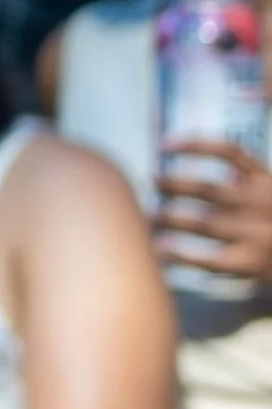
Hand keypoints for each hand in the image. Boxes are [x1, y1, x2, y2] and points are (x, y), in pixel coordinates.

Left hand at [156, 141, 271, 286]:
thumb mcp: (267, 195)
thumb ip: (243, 182)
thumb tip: (184, 173)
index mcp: (267, 180)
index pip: (229, 152)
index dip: (194, 145)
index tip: (164, 145)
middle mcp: (263, 204)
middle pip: (208, 189)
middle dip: (174, 185)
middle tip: (152, 182)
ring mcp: (259, 235)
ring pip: (203, 222)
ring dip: (171, 220)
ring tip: (149, 219)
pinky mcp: (253, 263)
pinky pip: (210, 258)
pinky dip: (183, 254)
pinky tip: (162, 251)